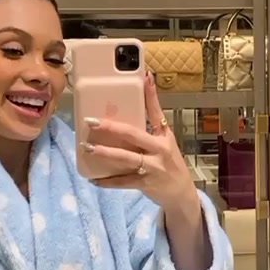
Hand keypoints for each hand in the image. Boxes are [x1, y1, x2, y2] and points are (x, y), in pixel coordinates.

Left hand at [83, 73, 196, 210]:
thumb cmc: (170, 162)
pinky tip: (93, 179)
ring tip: (88, 148)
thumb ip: (152, 124)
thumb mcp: (166, 141)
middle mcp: (159, 149)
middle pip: (133, 135)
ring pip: (125, 158)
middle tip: (92, 122)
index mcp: (163, 136)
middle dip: (111, 127)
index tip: (144, 77)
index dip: (150, 95)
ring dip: (105, 153)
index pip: (156, 111)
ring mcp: (151, 167)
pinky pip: (122, 182)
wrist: (181, 192)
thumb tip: (140, 102)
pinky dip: (107, 181)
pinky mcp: (144, 183)